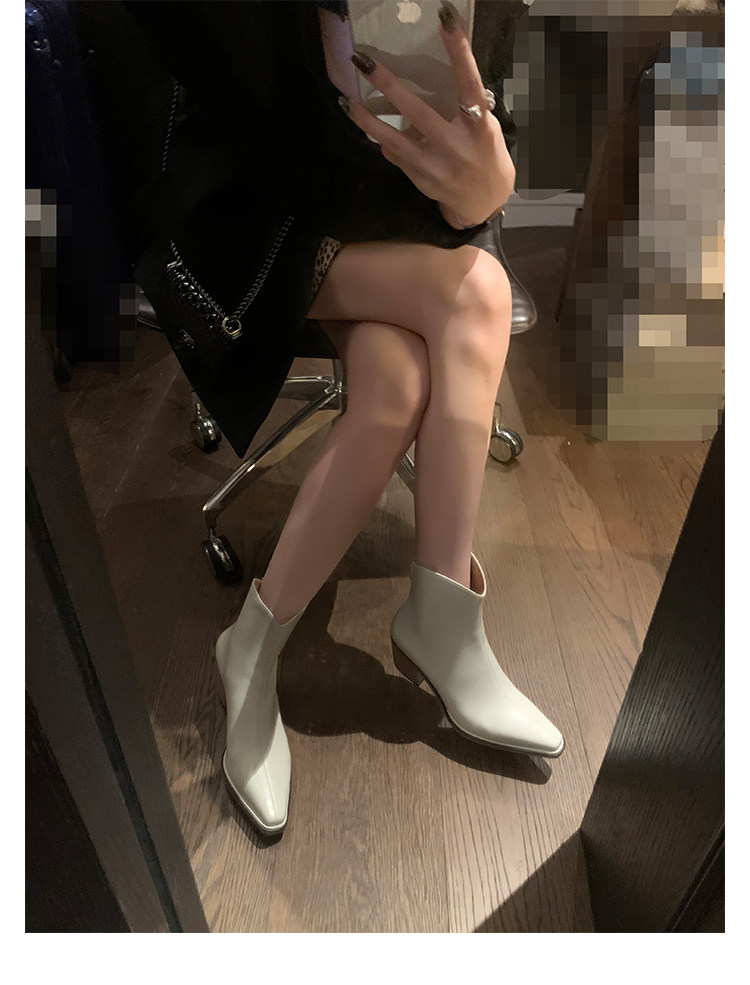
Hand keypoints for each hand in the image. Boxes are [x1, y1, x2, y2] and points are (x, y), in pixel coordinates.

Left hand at [343, 3, 515, 228]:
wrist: (484, 203)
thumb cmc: (485, 156)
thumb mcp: (484, 130)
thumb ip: (463, 109)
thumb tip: (425, 87)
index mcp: (480, 127)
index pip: (469, 83)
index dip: (459, 52)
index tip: (445, 18)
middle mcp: (457, 146)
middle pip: (418, 112)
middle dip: (388, 84)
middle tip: (363, 60)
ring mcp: (436, 167)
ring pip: (394, 140)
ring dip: (367, 120)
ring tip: (346, 101)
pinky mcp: (421, 181)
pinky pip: (396, 156)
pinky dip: (384, 141)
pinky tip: (369, 127)